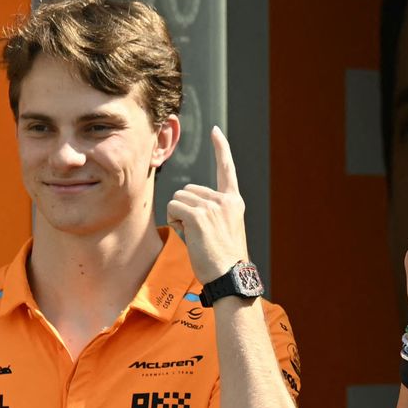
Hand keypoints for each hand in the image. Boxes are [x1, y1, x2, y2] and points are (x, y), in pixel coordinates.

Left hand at [166, 126, 249, 282]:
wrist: (230, 276)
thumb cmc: (224, 260)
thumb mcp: (225, 230)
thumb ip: (211, 213)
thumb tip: (182, 206)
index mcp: (234, 202)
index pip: (227, 169)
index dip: (221, 149)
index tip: (216, 131)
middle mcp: (225, 200)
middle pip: (188, 190)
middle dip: (185, 208)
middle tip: (198, 232)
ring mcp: (213, 207)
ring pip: (178, 199)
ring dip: (178, 216)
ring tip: (195, 236)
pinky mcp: (199, 215)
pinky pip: (174, 208)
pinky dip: (174, 221)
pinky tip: (188, 236)